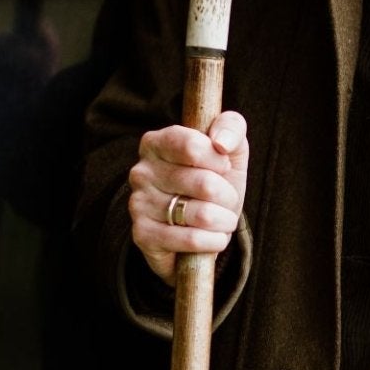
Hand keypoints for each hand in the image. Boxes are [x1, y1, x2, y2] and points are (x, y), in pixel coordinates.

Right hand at [128, 111, 248, 283]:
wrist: (204, 228)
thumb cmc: (216, 180)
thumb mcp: (230, 149)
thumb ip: (231, 127)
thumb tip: (220, 141)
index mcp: (156, 142)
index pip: (192, 146)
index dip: (219, 161)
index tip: (223, 167)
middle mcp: (141, 172)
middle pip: (205, 184)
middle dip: (228, 197)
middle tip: (224, 200)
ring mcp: (138, 204)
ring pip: (202, 214)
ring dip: (224, 221)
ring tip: (219, 219)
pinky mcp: (143, 236)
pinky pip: (191, 240)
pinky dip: (214, 241)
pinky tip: (212, 238)